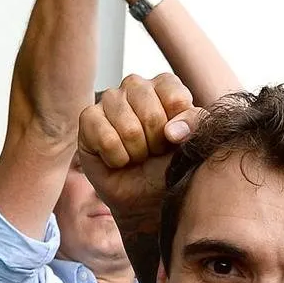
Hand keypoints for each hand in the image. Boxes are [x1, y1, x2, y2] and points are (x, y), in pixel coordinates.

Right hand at [77, 73, 201, 228]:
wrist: (145, 197)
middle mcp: (135, 86)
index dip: (177, 129)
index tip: (173, 140)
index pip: (175, 97)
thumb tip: (171, 130)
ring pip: (128, 129)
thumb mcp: (192, 144)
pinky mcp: (88, 118)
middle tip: (152, 152)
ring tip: (136, 156)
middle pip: (151, 114)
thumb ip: (195, 124)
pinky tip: (118, 160)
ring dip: (136, 153)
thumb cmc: (167, 167)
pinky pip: (106, 140)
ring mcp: (109, 99)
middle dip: (155, 144)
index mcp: (164, 85)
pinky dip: (117, 159)